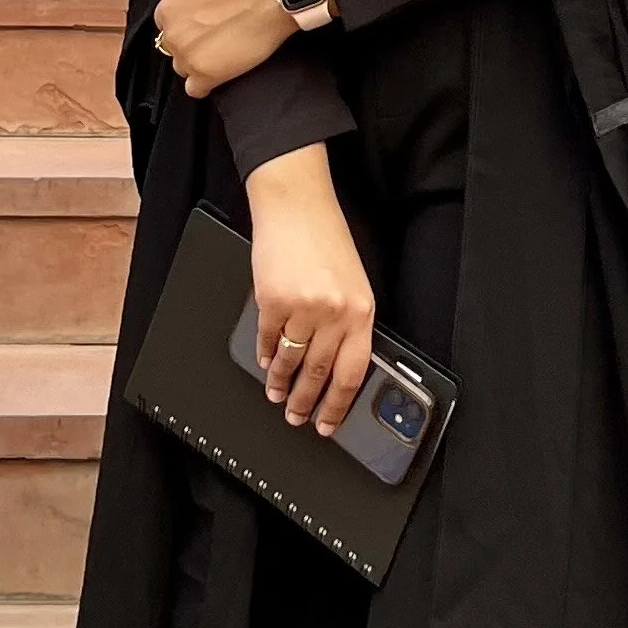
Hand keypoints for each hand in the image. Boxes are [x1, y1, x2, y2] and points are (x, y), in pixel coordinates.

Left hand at [140, 0, 301, 93]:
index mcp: (168, 7)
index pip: (165, 19)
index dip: (185, 11)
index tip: (204, 7)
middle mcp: (174, 36)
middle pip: (173, 43)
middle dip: (190, 34)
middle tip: (216, 22)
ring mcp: (190, 58)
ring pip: (183, 65)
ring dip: (196, 57)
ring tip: (221, 42)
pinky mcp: (211, 76)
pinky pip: (195, 89)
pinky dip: (203, 81)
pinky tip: (219, 65)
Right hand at [244, 144, 374, 432]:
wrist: (296, 204)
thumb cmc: (326, 238)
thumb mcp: (353, 280)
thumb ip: (348, 321)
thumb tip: (335, 368)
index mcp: (362, 309)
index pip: (353, 373)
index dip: (338, 406)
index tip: (328, 424)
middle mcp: (335, 312)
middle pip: (319, 373)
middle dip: (305, 402)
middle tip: (296, 417)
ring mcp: (303, 307)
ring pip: (291, 361)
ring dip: (282, 384)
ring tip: (277, 396)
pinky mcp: (272, 300)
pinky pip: (268, 340)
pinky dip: (265, 355)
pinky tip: (266, 363)